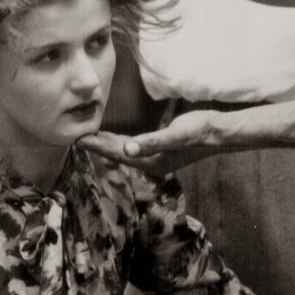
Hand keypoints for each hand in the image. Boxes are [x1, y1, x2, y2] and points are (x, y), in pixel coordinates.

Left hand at [81, 109, 226, 176]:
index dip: (97, 147)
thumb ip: (151, 142)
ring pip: (125, 150)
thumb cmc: (200, 132)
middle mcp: (151, 162)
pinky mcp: (160, 148)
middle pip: (118, 154)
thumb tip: (127, 149)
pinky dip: (120, 140)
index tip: (78, 140)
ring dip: (107, 144)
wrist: (219, 133)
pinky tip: (113, 136)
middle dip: (97, 146)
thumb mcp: (175, 135)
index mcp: (151, 162)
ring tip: (88, 136)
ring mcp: (156, 157)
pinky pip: (134, 145)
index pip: (118, 154)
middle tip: (75, 136)